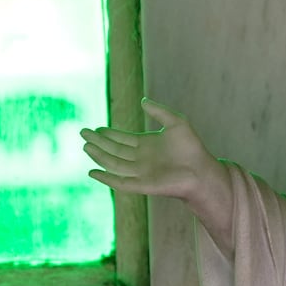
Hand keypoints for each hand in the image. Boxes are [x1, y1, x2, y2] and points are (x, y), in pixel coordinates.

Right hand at [81, 98, 217, 197]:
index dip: (108, 134)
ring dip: (99, 156)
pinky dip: (105, 178)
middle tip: (83, 133)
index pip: (122, 139)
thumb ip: (159, 111)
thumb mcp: (176, 123)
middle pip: (114, 150)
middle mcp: (141, 160)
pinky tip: (92, 172)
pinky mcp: (142, 185)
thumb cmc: (192, 148)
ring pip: (113, 163)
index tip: (95, 127)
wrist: (202, 170)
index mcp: (147, 146)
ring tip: (85, 146)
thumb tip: (142, 100)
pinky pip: (119, 182)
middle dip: (99, 142)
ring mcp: (140, 173)